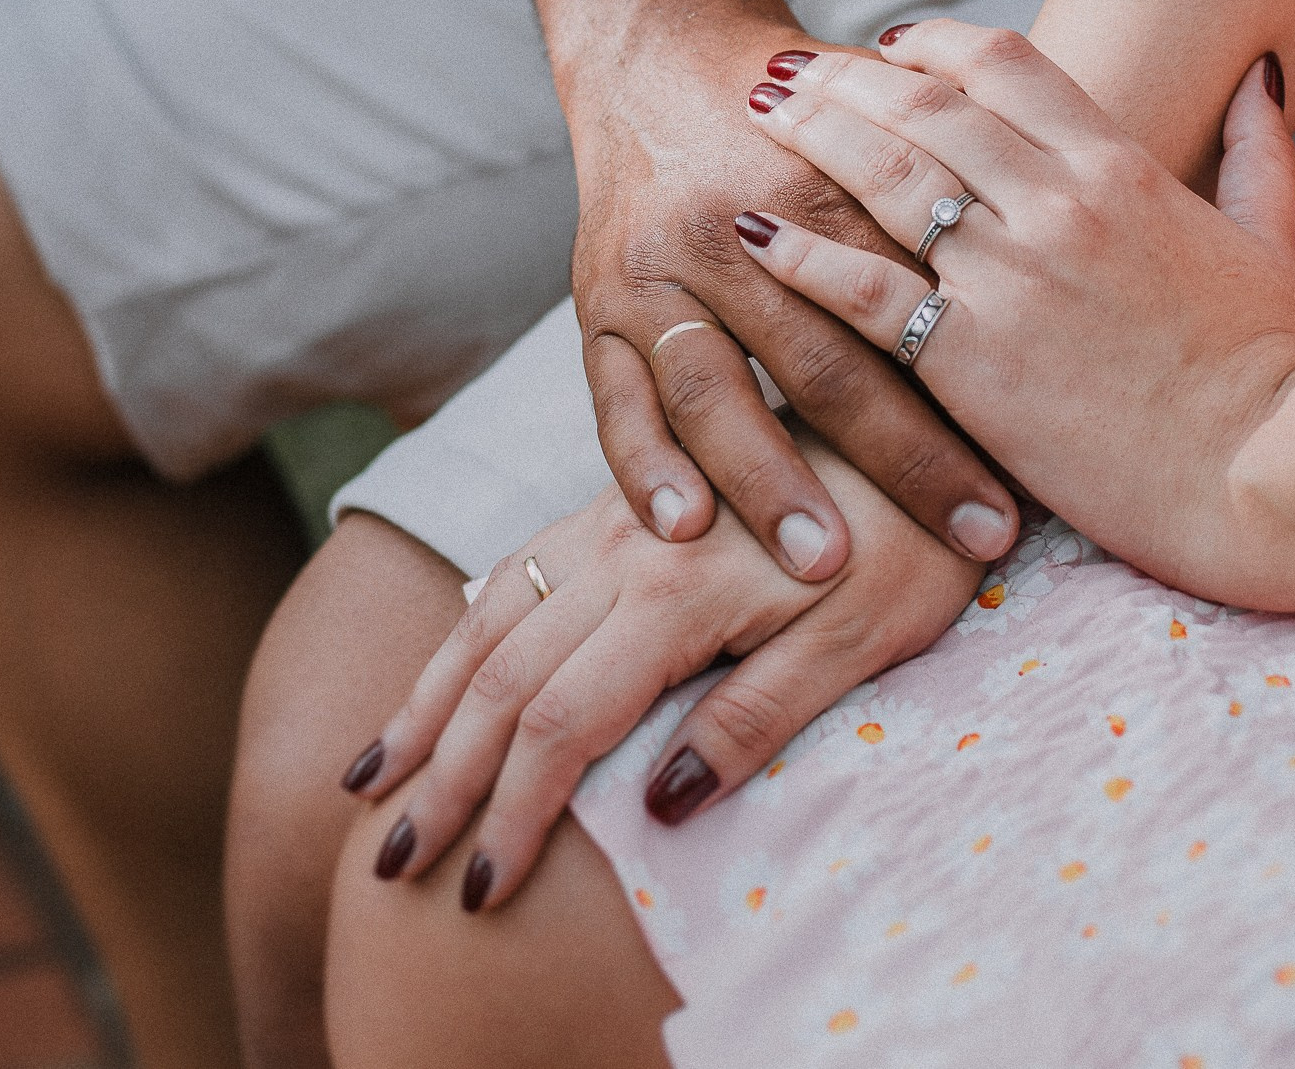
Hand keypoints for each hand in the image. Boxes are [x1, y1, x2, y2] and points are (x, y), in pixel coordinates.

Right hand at [340, 430, 981, 911]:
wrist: (924, 407)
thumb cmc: (917, 541)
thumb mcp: (867, 639)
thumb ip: (760, 715)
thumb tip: (662, 806)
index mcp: (678, 594)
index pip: (563, 723)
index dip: (513, 812)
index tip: (480, 887)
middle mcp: (626, 548)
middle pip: (501, 675)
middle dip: (440, 775)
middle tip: (393, 862)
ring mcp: (618, 518)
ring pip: (489, 615)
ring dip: (425, 702)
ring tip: (370, 778)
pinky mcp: (627, 501)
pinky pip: (515, 569)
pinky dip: (461, 633)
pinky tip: (441, 670)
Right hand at [560, 16, 1018, 579]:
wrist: (660, 55)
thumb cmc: (802, 121)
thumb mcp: (880, 144)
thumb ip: (950, 215)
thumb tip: (1071, 313)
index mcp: (821, 188)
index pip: (913, 308)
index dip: (976, 399)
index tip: (1036, 483)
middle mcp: (732, 229)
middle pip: (823, 362)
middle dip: (903, 464)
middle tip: (974, 543)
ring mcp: (656, 274)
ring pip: (712, 390)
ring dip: (767, 483)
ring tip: (822, 569)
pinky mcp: (598, 307)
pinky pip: (615, 401)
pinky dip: (643, 466)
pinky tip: (679, 530)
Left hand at [735, 20, 1294, 586]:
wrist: (1263, 474)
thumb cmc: (1272, 370)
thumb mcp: (1272, 243)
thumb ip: (1256, 153)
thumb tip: (1260, 77)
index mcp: (1121, 169)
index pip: (1004, 64)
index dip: (934, 43)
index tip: (888, 46)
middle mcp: (1055, 202)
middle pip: (923, 105)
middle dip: (845, 76)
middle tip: (787, 67)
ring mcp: (1008, 276)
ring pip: (882, 175)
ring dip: (811, 134)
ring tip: (757, 114)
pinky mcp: (969, 358)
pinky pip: (860, 288)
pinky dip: (798, 253)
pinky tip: (750, 233)